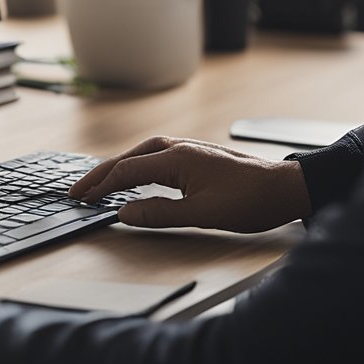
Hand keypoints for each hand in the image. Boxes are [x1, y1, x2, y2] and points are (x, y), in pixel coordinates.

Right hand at [67, 136, 311, 232]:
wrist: (286, 187)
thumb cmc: (250, 200)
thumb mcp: (202, 215)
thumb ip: (159, 213)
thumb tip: (123, 213)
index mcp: (174, 158)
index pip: (124, 172)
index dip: (99, 186)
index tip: (81, 198)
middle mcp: (175, 147)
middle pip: (125, 159)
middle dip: (98, 175)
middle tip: (77, 191)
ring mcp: (184, 148)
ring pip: (137, 155)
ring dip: (115, 169)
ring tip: (97, 183)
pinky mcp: (192, 154)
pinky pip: (151, 156)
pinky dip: (133, 166)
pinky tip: (132, 175)